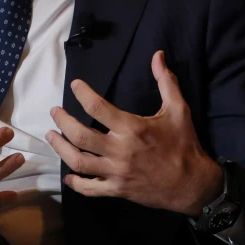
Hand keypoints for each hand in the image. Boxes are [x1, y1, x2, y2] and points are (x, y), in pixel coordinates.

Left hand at [45, 51, 223, 215]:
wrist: (193, 184)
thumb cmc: (184, 144)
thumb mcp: (178, 109)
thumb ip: (165, 81)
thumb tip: (158, 55)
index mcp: (132, 128)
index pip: (98, 107)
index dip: (82, 93)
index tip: (75, 85)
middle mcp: (120, 150)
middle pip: (80, 135)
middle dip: (63, 121)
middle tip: (54, 112)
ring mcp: (116, 172)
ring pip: (79, 161)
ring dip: (61, 148)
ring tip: (52, 136)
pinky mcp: (117, 190)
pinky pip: (90, 188)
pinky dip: (75, 183)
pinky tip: (68, 175)